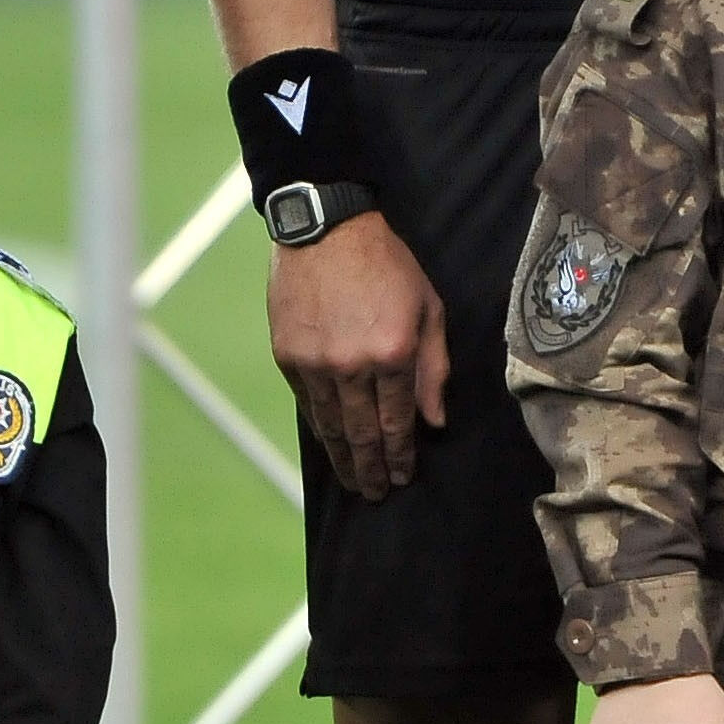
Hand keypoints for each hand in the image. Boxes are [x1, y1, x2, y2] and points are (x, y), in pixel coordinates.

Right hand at [269, 211, 448, 499]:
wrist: (327, 229)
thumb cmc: (387, 263)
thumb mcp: (428, 307)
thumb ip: (434, 366)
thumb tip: (435, 421)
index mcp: (393, 352)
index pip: (397, 421)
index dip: (401, 454)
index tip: (403, 476)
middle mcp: (353, 364)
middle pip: (363, 433)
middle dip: (372, 468)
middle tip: (376, 494)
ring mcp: (316, 362)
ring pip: (331, 426)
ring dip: (343, 459)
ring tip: (354, 482)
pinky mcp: (288, 356)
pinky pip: (307, 404)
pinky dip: (319, 429)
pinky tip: (329, 445)